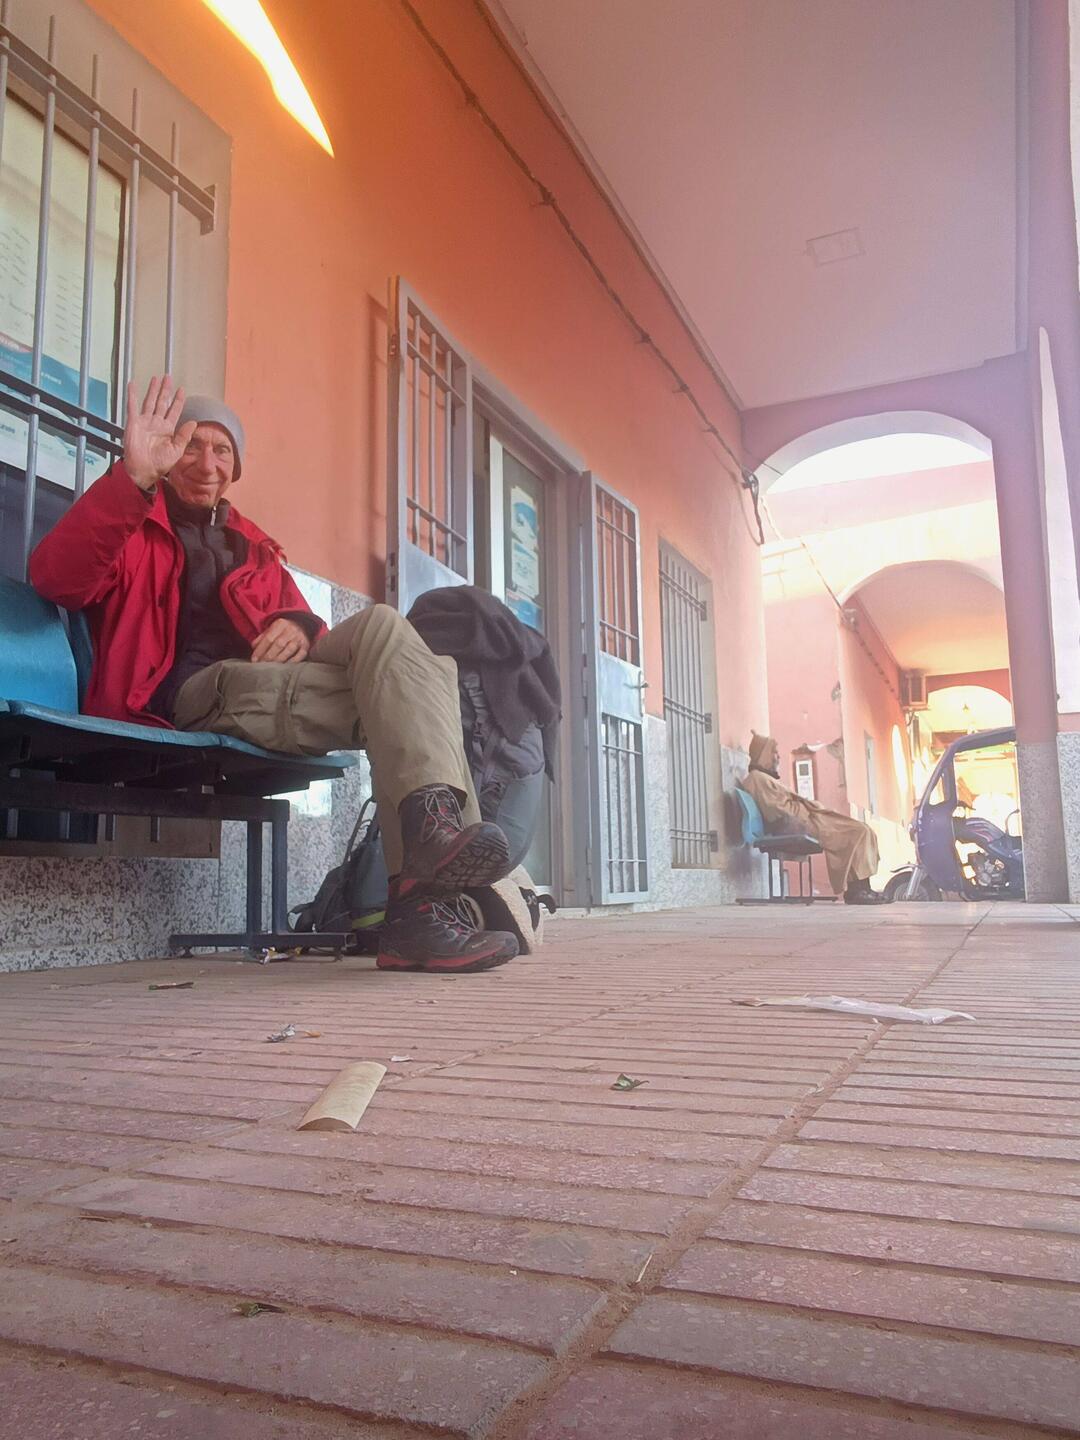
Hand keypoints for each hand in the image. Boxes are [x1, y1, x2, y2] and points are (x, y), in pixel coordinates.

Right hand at [123, 375, 197, 489]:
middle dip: (166, 390)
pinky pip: (133, 406)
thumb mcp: (176, 450)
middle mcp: (156, 423)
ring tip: (156, 379)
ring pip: (150, 401)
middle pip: (162, 402)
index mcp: (167, 430)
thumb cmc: (159, 464)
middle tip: (168, 378)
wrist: (144, 470)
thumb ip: (184, 436)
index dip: (178, 400)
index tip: (182, 390)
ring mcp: (145, 422)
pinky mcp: (134, 423)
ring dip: (153, 390)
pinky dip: (132, 395)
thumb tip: (193, 423)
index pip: (174, 410)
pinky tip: (133, 385)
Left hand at [251, 617, 311, 663]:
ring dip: (278, 660)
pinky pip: (300, 655)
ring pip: (289, 650)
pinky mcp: (306, 646)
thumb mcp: (271, 629)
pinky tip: (284, 667)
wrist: (301, 626)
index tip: (254, 659)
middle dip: (268, 656)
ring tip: (271, 667)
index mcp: (280, 624)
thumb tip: (254, 648)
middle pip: (278, 644)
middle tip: (261, 664)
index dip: (260, 650)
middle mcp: (291, 630)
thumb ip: (261, 638)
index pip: (268, 638)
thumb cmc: (282, 630)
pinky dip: (292, 662)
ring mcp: (300, 638)